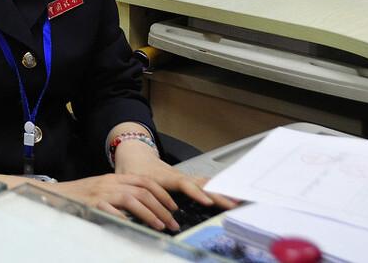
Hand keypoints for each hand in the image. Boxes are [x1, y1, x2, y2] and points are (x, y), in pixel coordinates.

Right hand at [0, 169, 181, 230]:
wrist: (53, 194)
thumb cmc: (79, 196)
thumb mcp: (102, 191)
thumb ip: (119, 195)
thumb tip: (143, 208)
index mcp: (113, 178)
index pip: (144, 181)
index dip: (162, 194)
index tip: (173, 207)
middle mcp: (109, 182)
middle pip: (142, 191)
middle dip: (162, 207)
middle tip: (172, 223)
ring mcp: (100, 192)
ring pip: (132, 199)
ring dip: (150, 214)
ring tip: (161, 226)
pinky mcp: (91, 204)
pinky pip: (112, 210)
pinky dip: (124, 218)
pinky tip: (134, 227)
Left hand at [113, 140, 238, 212]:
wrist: (134, 153)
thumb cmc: (131, 168)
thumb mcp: (129, 181)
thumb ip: (137, 195)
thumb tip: (144, 213)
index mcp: (164, 176)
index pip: (184, 184)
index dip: (196, 193)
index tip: (207, 201)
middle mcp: (177, 175)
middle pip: (201, 184)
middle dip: (218, 194)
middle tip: (233, 204)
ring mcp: (183, 176)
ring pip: (205, 183)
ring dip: (221, 191)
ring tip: (238, 200)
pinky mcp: (186, 179)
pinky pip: (203, 183)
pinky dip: (216, 188)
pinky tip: (228, 194)